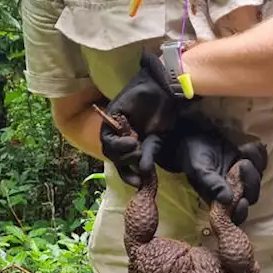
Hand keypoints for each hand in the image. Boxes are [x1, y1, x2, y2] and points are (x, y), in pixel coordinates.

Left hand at [100, 50, 186, 183]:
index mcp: (132, 143)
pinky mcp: (110, 118)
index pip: (124, 164)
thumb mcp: (158, 138)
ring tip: (137, 147)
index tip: (137, 183)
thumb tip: (144, 173)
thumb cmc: (164, 112)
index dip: (128, 175)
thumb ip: (149, 154)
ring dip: (123, 154)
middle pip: (115, 158)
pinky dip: (118, 144)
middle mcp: (121, 136)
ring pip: (109, 150)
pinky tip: (131, 141)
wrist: (163, 89)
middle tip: (140, 156)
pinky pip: (107, 138)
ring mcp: (114, 127)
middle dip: (127, 164)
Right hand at [139, 117, 267, 224]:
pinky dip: (259, 153)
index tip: (242, 201)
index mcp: (219, 199)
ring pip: (259, 177)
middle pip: (252, 195)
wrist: (194, 136)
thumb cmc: (192, 156)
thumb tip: (227, 200)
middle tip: (242, 163)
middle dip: (251, 180)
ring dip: (256, 163)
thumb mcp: (199, 170)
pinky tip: (249, 146)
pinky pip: (262, 161)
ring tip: (243, 150)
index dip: (241, 212)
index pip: (235, 214)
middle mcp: (233, 190)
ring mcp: (242, 177)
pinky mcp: (248, 161)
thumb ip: (212, 184)